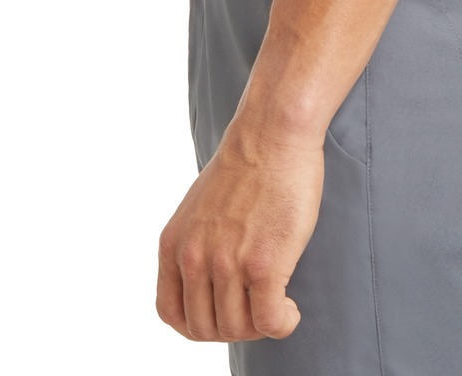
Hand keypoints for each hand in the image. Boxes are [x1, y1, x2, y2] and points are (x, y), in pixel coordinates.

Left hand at [155, 112, 324, 342]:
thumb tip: (208, 285)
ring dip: (259, 326)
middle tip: (257, 309)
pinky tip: (291, 310)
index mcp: (173, 244)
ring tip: (277, 306)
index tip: (223, 315)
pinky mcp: (263, 264)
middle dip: (233, 328)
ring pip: (237, 329)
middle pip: (205, 328)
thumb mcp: (199, 210)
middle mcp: (194, 257)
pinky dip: (282, 324)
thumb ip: (196, 246)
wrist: (272, 134)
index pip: (170, 313)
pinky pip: (269, 321)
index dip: (198, 325)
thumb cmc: (246, 167)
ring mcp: (227, 262)